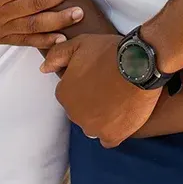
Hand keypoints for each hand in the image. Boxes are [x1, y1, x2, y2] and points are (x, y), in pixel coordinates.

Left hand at [40, 34, 160, 146]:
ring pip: (93, 125)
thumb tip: (43, 69)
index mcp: (64, 93)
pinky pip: (107, 138)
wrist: (139, 64)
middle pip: (80, 110)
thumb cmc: (108, 52)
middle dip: (90, 100)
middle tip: (107, 85)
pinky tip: (121, 116)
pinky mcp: (112, 136)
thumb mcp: (78, 44)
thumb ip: (56, 56)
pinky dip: (113, 130)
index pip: (69, 92)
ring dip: (101, 116)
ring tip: (117, 99)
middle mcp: (74, 114)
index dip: (83, 83)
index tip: (96, 75)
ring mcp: (93, 127)